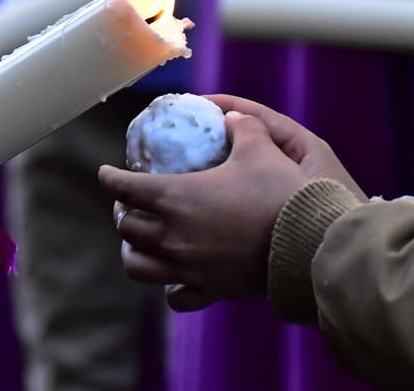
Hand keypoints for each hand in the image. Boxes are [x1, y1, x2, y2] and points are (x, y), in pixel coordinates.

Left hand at [100, 95, 365, 311]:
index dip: (109, 178)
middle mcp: (172, 236)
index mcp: (174, 197)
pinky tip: (174, 276)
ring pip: (138, 266)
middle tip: (129, 203)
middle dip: (122, 212)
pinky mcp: (208, 289)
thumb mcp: (260, 149)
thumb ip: (243, 127)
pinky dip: (169, 286)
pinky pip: (175, 296)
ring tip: (139, 241)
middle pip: (126, 227)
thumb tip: (233, 117)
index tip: (106, 173)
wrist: (308, 244)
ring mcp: (187, 267)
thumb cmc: (279, 192)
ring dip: (133, 251)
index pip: (123, 188)